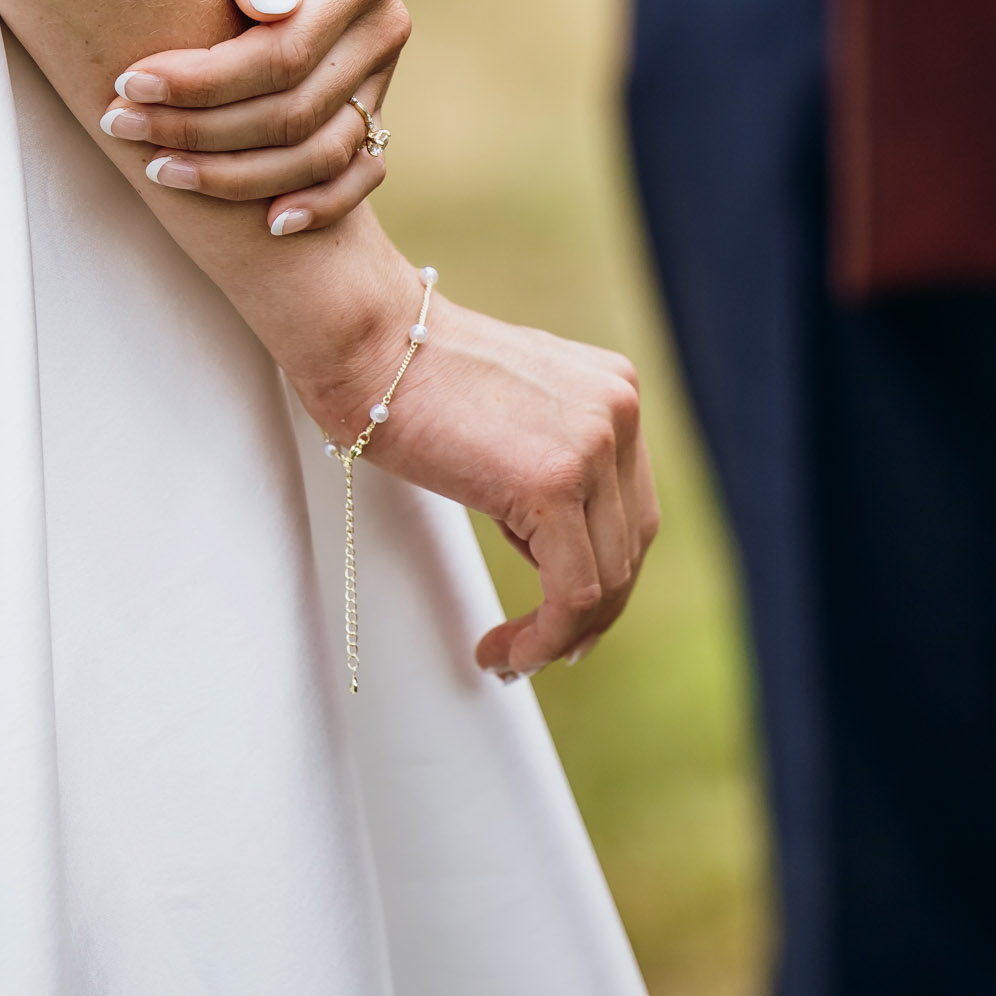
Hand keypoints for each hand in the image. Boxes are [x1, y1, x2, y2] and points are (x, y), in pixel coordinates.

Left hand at [97, 0, 409, 236]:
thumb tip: (268, 4)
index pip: (282, 54)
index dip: (205, 82)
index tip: (130, 80)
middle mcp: (384, 26)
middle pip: (295, 112)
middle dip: (203, 131)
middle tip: (120, 126)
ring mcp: (381, 71)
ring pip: (322, 153)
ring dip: (239, 177)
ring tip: (159, 170)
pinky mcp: (370, 100)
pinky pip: (360, 170)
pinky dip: (321, 204)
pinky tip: (268, 225)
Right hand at [291, 269, 656, 678]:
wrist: (365, 340)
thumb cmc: (404, 373)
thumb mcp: (505, 408)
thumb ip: (543, 456)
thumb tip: (545, 537)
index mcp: (612, 390)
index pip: (630, 504)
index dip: (605, 570)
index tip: (568, 617)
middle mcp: (618, 412)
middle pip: (630, 543)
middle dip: (592, 610)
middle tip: (545, 649)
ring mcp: (594, 445)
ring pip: (606, 577)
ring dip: (561, 633)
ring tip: (510, 655)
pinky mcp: (555, 482)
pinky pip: (571, 591)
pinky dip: (545, 637)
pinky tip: (505, 651)